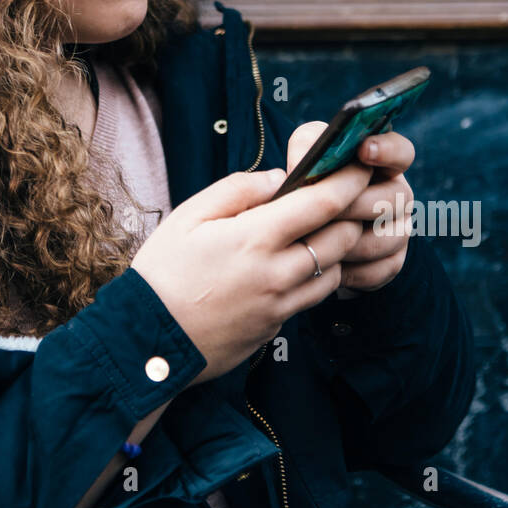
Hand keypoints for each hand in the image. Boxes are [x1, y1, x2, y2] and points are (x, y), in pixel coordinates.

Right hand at [130, 158, 371, 385]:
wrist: (148, 340)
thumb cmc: (163, 272)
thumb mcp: (189, 216)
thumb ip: (238, 189)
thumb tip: (279, 178)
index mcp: (255, 238)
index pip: (323, 204)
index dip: (349, 181)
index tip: (359, 167)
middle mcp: (277, 274)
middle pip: (341, 239)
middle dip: (348, 215)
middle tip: (340, 199)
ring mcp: (280, 305)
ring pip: (334, 271)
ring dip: (334, 249)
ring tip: (314, 232)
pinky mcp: (276, 327)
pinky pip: (310, 297)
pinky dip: (313, 277)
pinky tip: (291, 266)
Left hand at [286, 122, 414, 296]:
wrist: (303, 233)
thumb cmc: (305, 183)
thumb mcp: (303, 154)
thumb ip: (305, 147)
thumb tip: (302, 164)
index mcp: (382, 162)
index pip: (401, 151)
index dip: (387, 150)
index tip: (364, 150)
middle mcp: (398, 193)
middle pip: (395, 197)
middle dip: (354, 205)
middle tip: (321, 212)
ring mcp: (400, 228)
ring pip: (387, 238)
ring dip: (349, 241)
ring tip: (317, 241)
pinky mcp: (393, 262)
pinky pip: (381, 269)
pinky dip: (352, 270)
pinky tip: (326, 265)